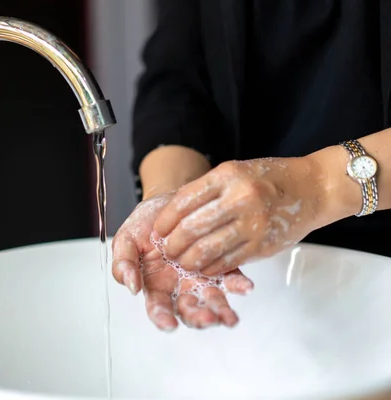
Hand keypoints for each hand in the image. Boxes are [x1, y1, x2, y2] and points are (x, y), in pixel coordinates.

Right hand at [112, 192, 253, 330]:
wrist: (168, 203)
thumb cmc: (144, 223)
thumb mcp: (126, 240)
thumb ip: (123, 263)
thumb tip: (132, 288)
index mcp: (156, 285)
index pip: (158, 308)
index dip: (162, 318)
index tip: (169, 324)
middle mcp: (180, 287)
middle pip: (190, 310)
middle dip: (199, 318)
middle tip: (207, 319)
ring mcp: (201, 277)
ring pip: (212, 300)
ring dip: (221, 310)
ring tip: (230, 318)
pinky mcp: (221, 265)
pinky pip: (231, 277)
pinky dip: (238, 284)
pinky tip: (245, 287)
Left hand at [153, 157, 326, 275]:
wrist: (315, 188)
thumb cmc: (271, 179)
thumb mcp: (236, 172)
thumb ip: (208, 191)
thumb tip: (174, 215)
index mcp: (228, 175)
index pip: (183, 201)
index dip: (166, 219)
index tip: (158, 230)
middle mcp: (239, 198)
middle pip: (191, 228)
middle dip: (172, 244)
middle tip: (167, 250)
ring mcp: (252, 224)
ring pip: (206, 250)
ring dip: (188, 260)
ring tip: (182, 261)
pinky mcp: (262, 245)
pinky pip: (226, 263)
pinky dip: (210, 269)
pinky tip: (203, 268)